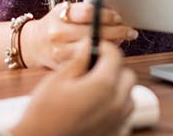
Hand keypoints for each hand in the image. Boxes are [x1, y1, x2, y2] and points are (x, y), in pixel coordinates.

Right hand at [11, 41, 136, 135]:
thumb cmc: (44, 115)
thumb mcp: (57, 79)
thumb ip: (78, 60)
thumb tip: (88, 45)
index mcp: (103, 85)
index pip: (115, 55)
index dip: (103, 47)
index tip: (94, 47)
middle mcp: (117, 103)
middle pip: (127, 75)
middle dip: (113, 68)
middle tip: (92, 69)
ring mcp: (118, 121)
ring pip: (128, 96)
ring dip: (116, 89)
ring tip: (92, 90)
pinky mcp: (116, 133)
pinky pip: (123, 115)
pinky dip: (114, 108)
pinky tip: (95, 108)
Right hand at [22, 1, 138, 69]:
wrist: (34, 45)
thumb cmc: (55, 24)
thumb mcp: (64, 11)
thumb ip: (84, 11)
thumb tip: (114, 15)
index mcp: (60, 15)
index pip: (88, 12)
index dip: (107, 15)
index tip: (118, 17)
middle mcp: (58, 34)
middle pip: (95, 32)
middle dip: (117, 31)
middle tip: (129, 31)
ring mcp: (60, 52)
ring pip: (94, 50)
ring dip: (112, 46)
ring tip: (122, 42)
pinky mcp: (63, 67)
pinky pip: (88, 63)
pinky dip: (101, 59)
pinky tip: (109, 55)